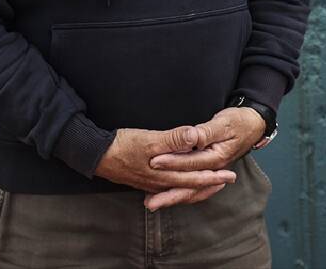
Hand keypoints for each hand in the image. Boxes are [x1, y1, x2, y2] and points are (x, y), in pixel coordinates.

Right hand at [94, 126, 235, 210]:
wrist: (96, 155)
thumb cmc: (122, 145)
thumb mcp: (149, 139)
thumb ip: (173, 139)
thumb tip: (195, 136)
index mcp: (164, 174)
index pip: (194, 177)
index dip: (213, 175)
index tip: (230, 173)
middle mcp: (159, 183)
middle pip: (190, 186)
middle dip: (210, 183)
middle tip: (228, 179)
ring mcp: (151, 183)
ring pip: (180, 188)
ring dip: (196, 186)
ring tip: (210, 183)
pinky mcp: (144, 179)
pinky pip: (169, 187)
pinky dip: (181, 186)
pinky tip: (181, 184)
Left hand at [144, 107, 264, 209]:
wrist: (253, 125)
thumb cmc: (238, 121)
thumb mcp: (224, 122)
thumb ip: (206, 132)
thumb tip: (192, 137)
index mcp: (217, 157)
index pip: (191, 162)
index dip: (172, 162)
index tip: (154, 162)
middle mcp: (214, 169)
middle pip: (189, 184)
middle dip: (167, 192)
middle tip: (148, 201)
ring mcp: (211, 172)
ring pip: (190, 190)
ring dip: (171, 198)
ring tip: (151, 204)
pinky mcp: (208, 171)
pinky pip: (193, 187)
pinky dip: (179, 193)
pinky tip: (164, 195)